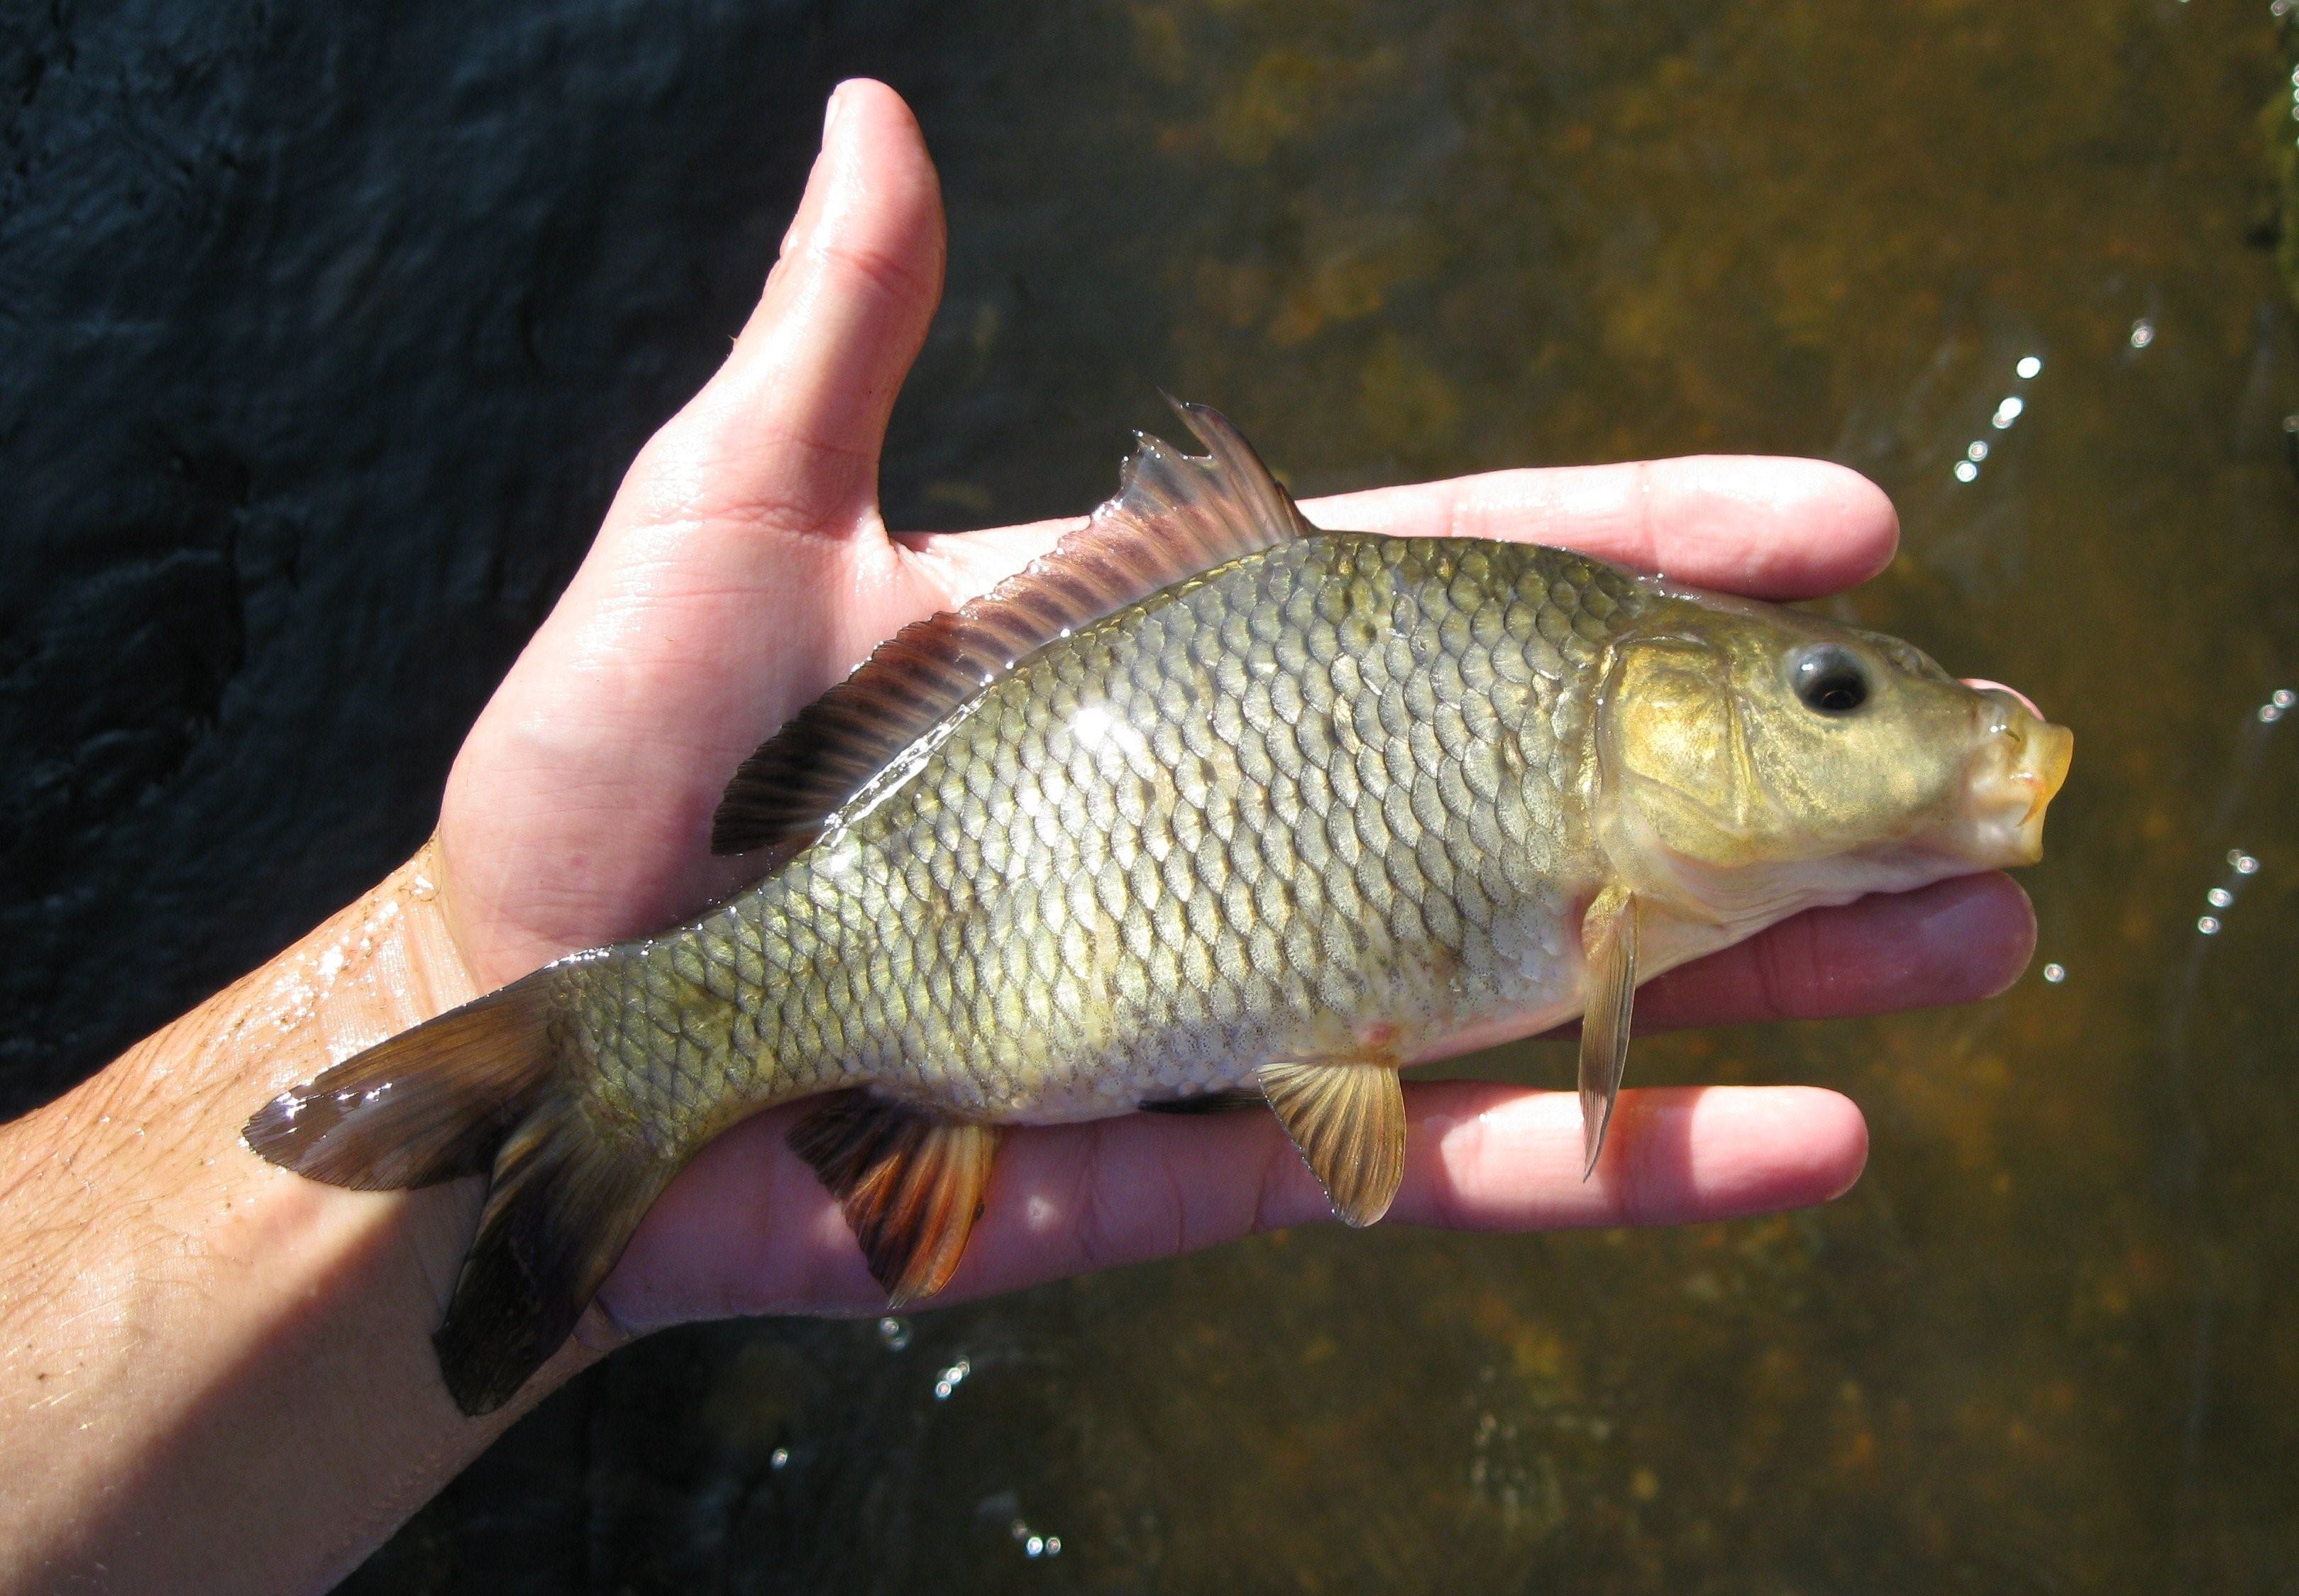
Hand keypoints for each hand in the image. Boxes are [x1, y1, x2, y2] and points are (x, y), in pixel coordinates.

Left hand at [434, 80, 2031, 1337]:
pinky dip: (1631, 1164)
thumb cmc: (611, 756)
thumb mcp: (735, 522)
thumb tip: (877, 118)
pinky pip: (1453, 1159)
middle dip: (1780, 792)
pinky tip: (1812, 1142)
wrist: (559, 1030)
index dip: (1649, 544)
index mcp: (1179, 659)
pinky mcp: (1221, 1153)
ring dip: (1776, 979)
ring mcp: (1253, 992)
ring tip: (1973, 960)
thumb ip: (846, 341)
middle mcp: (1249, 819)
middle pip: (1562, 794)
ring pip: (1557, 986)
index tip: (1831, 524)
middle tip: (1983, 786)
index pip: (1461, 583)